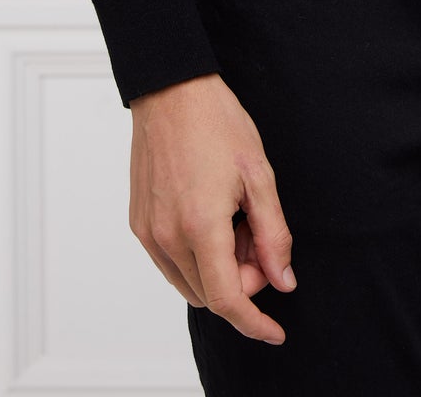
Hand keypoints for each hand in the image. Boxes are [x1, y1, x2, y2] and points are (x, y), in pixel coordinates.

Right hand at [128, 71, 297, 344]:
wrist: (171, 90)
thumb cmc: (217, 123)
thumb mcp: (259, 175)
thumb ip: (273, 234)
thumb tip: (282, 279)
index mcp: (200, 226)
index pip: (228, 300)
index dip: (255, 323)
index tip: (275, 331)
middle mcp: (167, 237)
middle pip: (210, 294)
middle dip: (242, 281)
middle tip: (258, 235)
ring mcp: (148, 232)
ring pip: (189, 283)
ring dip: (218, 270)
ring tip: (235, 220)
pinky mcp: (138, 223)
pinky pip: (170, 263)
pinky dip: (196, 257)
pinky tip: (212, 217)